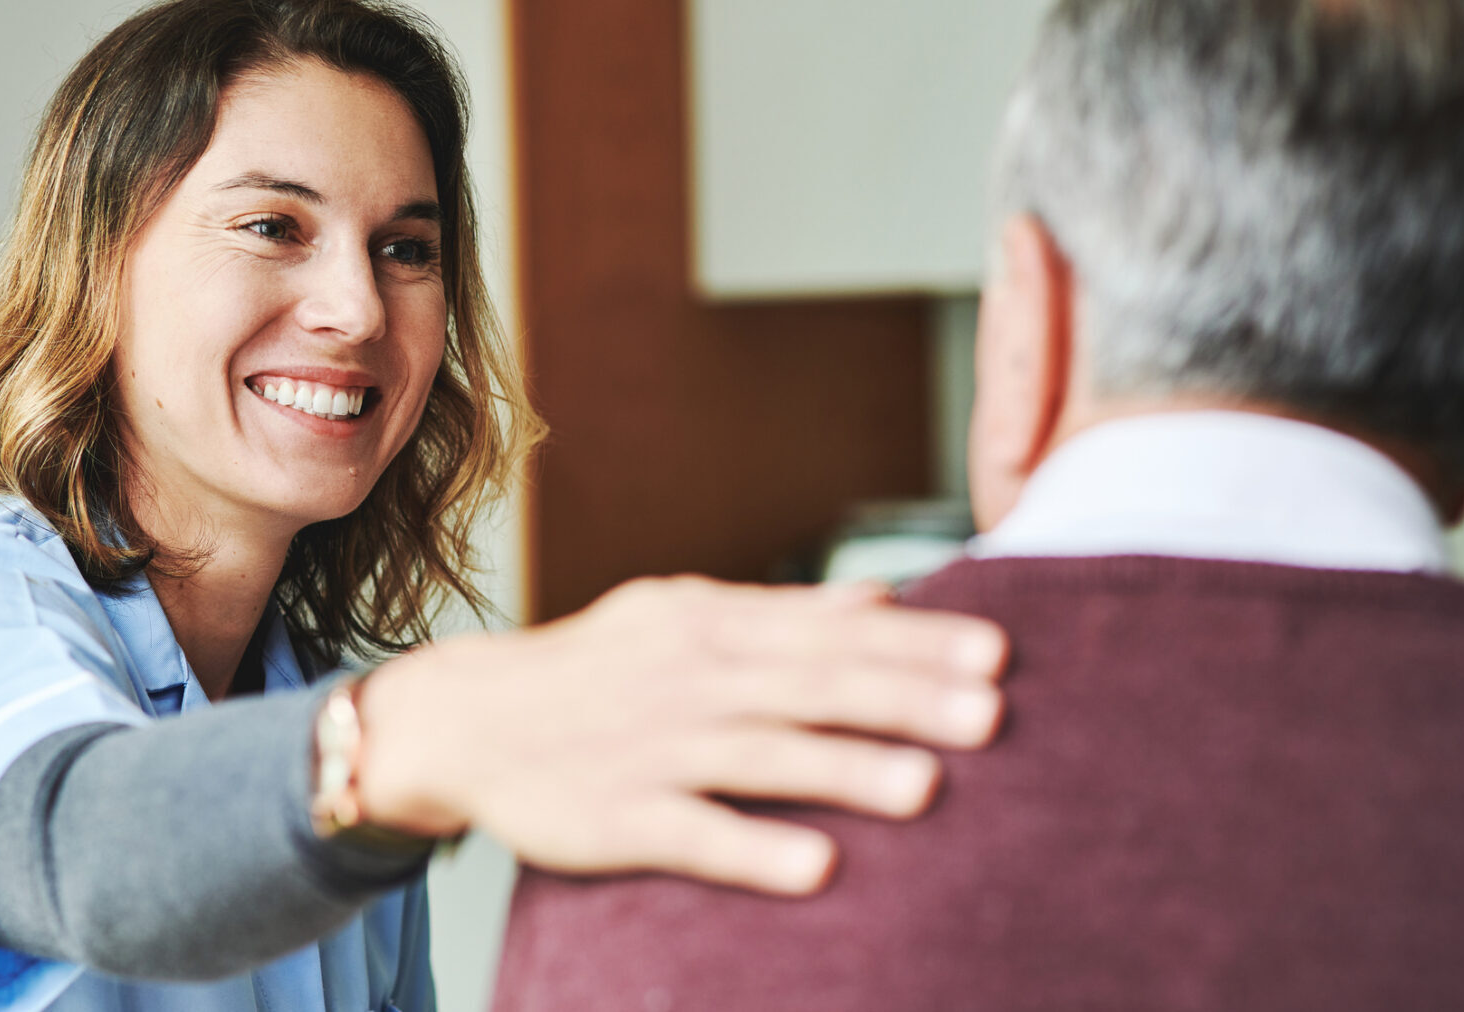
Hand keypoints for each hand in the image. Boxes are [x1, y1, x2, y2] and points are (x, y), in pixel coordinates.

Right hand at [353, 576, 1007, 895]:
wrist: (466, 718)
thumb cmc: (595, 668)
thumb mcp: (681, 615)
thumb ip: (785, 611)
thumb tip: (887, 596)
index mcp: (708, 623)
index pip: (827, 629)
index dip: (914, 643)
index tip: (996, 654)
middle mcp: (686, 678)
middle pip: (807, 685)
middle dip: (902, 697)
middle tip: (992, 714)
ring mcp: (650, 748)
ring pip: (759, 755)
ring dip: (843, 768)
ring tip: (928, 786)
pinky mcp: (615, 816)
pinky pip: (691, 832)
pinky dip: (752, 847)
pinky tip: (817, 866)